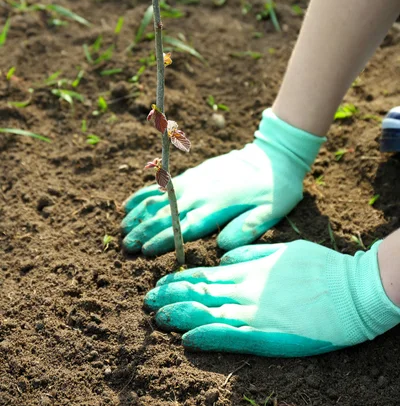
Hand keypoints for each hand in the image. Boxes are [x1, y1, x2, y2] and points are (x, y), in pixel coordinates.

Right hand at [121, 109, 322, 254]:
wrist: (274, 155)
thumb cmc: (275, 189)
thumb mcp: (271, 212)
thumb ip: (247, 228)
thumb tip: (221, 247)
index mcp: (217, 207)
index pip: (184, 226)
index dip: (162, 239)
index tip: (144, 250)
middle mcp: (201, 193)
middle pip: (166, 214)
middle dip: (143, 230)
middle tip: (125, 245)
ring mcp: (195, 181)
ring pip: (160, 199)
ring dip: (140, 213)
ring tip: (122, 228)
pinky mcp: (194, 174)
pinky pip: (164, 185)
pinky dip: (145, 194)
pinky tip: (130, 203)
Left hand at [144, 240, 399, 356]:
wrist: (350, 290)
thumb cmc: (319, 267)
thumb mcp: (281, 249)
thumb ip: (250, 252)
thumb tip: (225, 256)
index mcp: (249, 270)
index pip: (206, 275)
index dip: (181, 280)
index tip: (160, 283)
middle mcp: (246, 290)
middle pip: (201, 292)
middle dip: (171, 296)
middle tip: (148, 300)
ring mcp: (255, 312)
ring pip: (209, 312)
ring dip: (181, 314)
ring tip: (157, 317)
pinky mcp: (268, 334)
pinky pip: (232, 336)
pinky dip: (208, 336)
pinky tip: (188, 338)